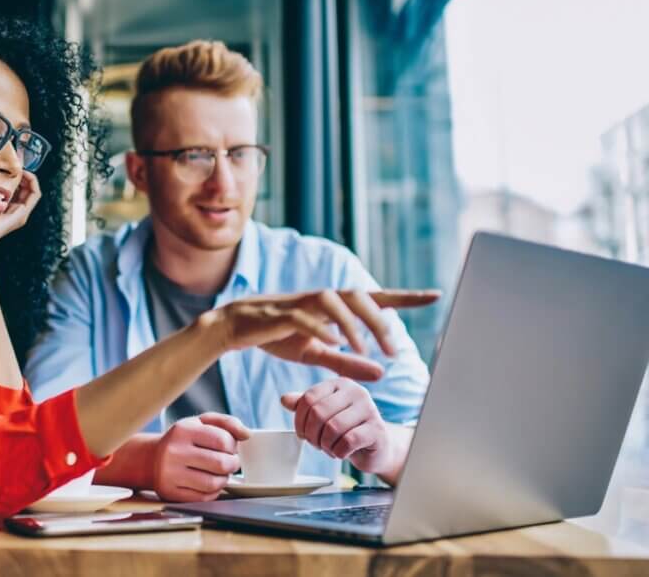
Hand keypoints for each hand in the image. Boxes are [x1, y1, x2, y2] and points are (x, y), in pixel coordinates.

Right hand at [0, 170, 40, 241]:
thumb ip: (8, 186)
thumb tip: (15, 169)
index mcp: (21, 213)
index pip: (35, 191)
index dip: (30, 177)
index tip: (20, 169)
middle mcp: (17, 213)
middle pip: (26, 189)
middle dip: (20, 176)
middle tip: (10, 165)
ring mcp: (7, 212)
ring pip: (15, 191)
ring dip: (10, 179)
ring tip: (0, 169)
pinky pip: (4, 194)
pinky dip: (1, 185)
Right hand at [151, 413, 249, 502]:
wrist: (151, 459)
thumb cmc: (183, 439)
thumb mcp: (200, 422)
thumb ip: (227, 423)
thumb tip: (247, 434)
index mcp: (183, 430)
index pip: (222, 440)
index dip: (232, 446)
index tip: (230, 448)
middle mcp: (174, 451)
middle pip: (220, 463)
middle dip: (232, 464)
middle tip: (230, 462)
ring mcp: (170, 474)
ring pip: (213, 483)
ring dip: (224, 479)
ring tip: (220, 473)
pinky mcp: (170, 493)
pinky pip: (204, 498)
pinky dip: (213, 492)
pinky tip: (209, 483)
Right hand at [207, 289, 438, 380]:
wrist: (234, 327)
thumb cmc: (277, 336)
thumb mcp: (316, 353)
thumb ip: (347, 361)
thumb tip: (382, 373)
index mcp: (333, 307)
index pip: (375, 298)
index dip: (405, 297)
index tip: (435, 295)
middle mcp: (321, 299)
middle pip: (358, 296)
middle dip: (380, 321)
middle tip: (393, 350)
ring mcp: (300, 303)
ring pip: (334, 301)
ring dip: (353, 323)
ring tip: (364, 349)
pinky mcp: (279, 313)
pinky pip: (304, 316)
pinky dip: (321, 327)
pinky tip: (333, 342)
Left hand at [281, 378, 396, 475]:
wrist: (376, 447)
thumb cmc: (346, 429)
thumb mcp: (324, 415)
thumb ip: (305, 406)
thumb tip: (284, 399)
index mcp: (340, 384)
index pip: (309, 398)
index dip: (299, 420)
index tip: (302, 433)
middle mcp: (356, 392)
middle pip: (319, 412)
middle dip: (312, 434)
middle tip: (315, 444)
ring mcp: (370, 409)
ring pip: (333, 428)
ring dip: (325, 444)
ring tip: (328, 448)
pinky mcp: (377, 430)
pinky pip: (348, 441)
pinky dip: (338, 452)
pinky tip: (341, 453)